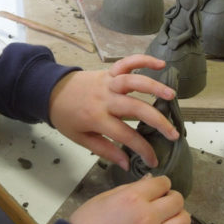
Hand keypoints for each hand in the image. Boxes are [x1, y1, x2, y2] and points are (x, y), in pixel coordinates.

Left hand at [49, 54, 178, 169]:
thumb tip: (127, 164)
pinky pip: (126, 62)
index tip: (154, 160)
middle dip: (158, 122)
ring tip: (171, 96)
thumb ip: (105, 150)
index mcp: (97, 118)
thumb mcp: (81, 138)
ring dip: (154, 86)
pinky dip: (143, 60)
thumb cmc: (66, 117)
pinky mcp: (107, 71)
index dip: (143, 149)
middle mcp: (105, 99)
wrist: (50, 91)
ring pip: (133, 81)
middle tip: (174, 134)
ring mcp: (107, 82)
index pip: (126, 136)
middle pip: (135, 108)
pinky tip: (159, 62)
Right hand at [69, 175, 190, 223]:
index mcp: (133, 198)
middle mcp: (147, 217)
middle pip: (177, 201)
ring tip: (168, 216)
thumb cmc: (88, 223)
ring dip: (179, 215)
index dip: (162, 182)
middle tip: (165, 199)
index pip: (163, 184)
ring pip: (183, 222)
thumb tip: (150, 182)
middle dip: (172, 196)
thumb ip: (131, 188)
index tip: (160, 185)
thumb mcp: (106, 196)